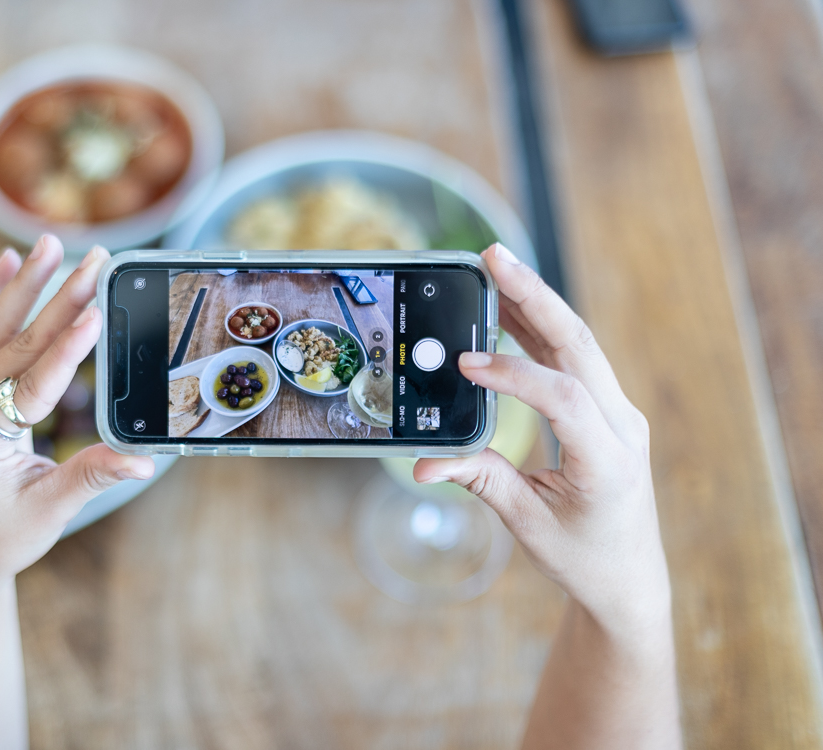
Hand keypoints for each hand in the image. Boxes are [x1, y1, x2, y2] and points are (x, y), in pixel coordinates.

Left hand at [0, 235, 153, 581]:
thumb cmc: (4, 533)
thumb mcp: (51, 510)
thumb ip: (93, 477)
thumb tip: (142, 461)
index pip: (30, 384)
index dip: (66, 351)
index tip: (94, 316)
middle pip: (18, 343)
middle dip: (60, 299)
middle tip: (95, 262)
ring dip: (26, 283)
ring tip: (52, 243)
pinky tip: (7, 262)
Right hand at [414, 244, 669, 639]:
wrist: (628, 577)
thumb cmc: (583, 557)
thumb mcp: (528, 524)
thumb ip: (480, 482)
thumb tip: (424, 463)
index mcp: (609, 460)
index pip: (564, 398)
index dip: (515, 375)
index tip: (467, 365)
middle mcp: (621, 425)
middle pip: (579, 345)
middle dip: (535, 296)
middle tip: (494, 257)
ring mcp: (617, 412)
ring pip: (577, 342)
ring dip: (536, 301)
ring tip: (495, 266)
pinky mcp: (604, 409)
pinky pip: (573, 358)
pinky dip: (539, 327)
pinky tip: (508, 306)